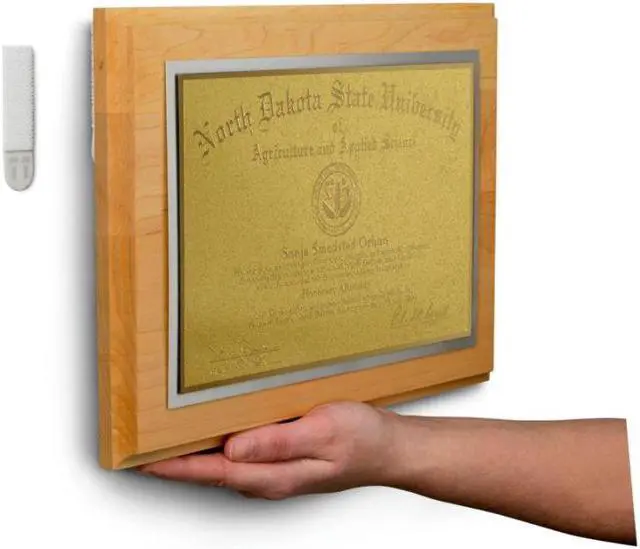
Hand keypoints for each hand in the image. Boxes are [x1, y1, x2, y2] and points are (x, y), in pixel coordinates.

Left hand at [140, 402, 403, 499]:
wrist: (387, 448)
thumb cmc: (361, 440)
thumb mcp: (322, 434)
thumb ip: (277, 443)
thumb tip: (233, 449)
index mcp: (273, 475)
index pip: (212, 471)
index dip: (174, 466)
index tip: (141, 459)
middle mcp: (268, 477)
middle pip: (211, 471)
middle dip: (176, 460)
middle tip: (143, 443)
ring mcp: (275, 470)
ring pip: (224, 463)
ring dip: (195, 453)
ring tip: (168, 436)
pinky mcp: (282, 459)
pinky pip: (241, 454)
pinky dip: (219, 445)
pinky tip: (216, 429)